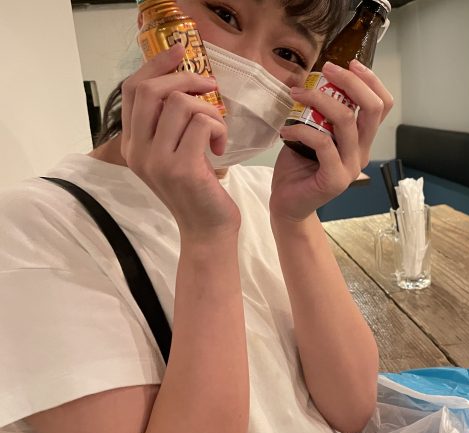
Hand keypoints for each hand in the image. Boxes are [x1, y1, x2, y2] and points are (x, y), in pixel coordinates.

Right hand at [120, 44, 239, 240]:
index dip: (157, 64)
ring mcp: (157, 160)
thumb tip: (184, 81)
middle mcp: (138, 151)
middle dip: (187, 80)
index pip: (133, 90)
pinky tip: (221, 148)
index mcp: (132, 144)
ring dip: (210, 112)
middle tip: (210, 89)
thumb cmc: (196, 190)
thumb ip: (168, 124)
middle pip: (153, 90)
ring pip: (182, 104)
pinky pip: (203, 123)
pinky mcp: (182, 168)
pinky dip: (219, 129)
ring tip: (217, 133)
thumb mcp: (173, 154)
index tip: (182, 52)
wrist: (206, 230)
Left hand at [271, 60, 393, 222]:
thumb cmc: (298, 169)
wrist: (289, 205)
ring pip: (345, 121)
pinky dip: (302, 130)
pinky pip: (323, 143)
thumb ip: (321, 115)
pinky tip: (286, 129)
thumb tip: (314, 82)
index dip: (370, 81)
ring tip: (296, 94)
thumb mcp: (313, 134)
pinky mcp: (334, 179)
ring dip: (319, 100)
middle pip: (372, 109)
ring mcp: (350, 167)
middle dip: (350, 82)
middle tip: (326, 69)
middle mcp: (361, 152)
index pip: (381, 106)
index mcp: (361, 140)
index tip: (348, 64)